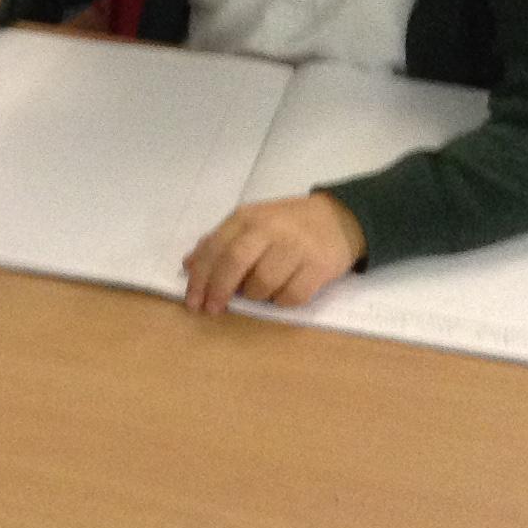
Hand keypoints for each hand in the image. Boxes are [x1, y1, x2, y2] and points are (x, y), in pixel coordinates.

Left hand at [182, 193, 365, 313]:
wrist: (339, 219)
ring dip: (254, 296)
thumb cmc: (286, 225)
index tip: (193, 301)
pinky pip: (291, 296)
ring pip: (262, 283)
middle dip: (218, 291)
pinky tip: (281, 294)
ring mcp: (296, 247)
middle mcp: (270, 229)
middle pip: (234, 262)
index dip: (201, 277)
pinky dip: (281, 302)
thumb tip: (188, 265)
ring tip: (258, 292)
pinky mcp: (319, 266)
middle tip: (212, 309)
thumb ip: (218, 242)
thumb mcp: (250, 224)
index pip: (215, 248)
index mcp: (247, 217)